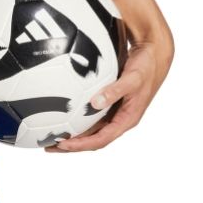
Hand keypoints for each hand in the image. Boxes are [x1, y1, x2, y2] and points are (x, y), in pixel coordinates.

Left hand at [45, 35, 172, 152]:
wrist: (154, 56)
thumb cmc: (146, 69)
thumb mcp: (132, 79)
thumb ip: (115, 91)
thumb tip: (95, 103)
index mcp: (127, 119)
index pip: (101, 139)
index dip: (82, 144)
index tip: (63, 144)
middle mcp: (120, 119)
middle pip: (93, 138)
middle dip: (72, 145)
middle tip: (48, 146)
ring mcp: (115, 111)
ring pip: (92, 128)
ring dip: (73, 133)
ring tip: (51, 134)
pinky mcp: (111, 101)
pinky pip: (92, 114)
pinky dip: (78, 117)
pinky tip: (63, 113)